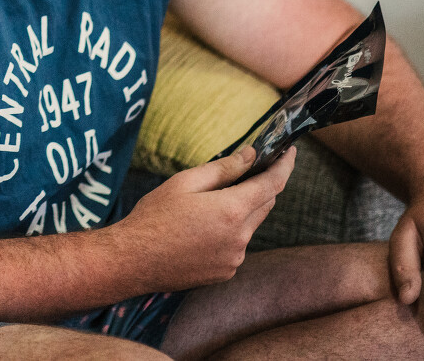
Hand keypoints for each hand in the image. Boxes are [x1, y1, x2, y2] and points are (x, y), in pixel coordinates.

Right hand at [119, 146, 297, 291]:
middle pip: (264, 204)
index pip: (272, 184)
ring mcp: (235, 258)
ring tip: (205, 207)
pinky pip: (237, 245)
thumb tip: (250, 156)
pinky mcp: (226, 272)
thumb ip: (223, 169)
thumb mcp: (184, 183)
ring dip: (240, 211)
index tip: (289, 152)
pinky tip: (200, 230)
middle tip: (242, 172)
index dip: (284, 166)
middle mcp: (240, 237)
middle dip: (259, 186)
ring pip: (249, 226)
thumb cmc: (154, 216)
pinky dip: (229, 232)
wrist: (133, 260)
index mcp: (231, 210)